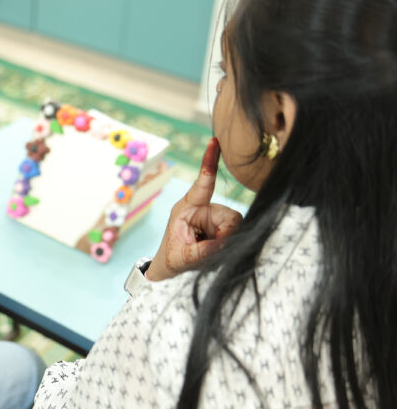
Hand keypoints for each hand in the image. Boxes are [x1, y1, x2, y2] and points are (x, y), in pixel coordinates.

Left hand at [146, 138, 242, 280]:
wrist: (171, 266)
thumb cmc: (172, 257)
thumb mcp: (182, 258)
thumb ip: (201, 252)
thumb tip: (222, 244)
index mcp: (187, 208)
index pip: (203, 182)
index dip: (209, 161)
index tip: (214, 141)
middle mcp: (203, 208)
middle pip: (230, 215)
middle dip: (227, 234)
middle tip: (215, 248)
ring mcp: (214, 216)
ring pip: (236, 224)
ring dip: (227, 240)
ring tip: (209, 250)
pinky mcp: (222, 225)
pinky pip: (236, 231)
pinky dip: (229, 243)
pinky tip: (215, 249)